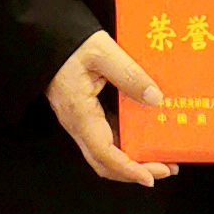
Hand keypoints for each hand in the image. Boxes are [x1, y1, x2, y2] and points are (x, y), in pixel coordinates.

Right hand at [48, 29, 167, 186]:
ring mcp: (79, 121)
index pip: (104, 153)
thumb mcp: (103, 52)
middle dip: (135, 171)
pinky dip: (126, 145)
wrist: (47, 37)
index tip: (151, 176)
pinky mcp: (84, 113)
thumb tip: (155, 99)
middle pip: (104, 163)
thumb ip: (129, 75)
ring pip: (105, 153)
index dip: (128, 169)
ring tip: (161, 157)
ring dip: (132, 160)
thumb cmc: (70, 44)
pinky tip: (144, 137)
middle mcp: (77, 124)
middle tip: (166, 168)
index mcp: (80, 113)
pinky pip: (105, 138)